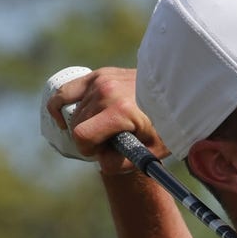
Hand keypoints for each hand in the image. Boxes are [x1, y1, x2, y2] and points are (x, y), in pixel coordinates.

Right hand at [42, 67, 168, 174]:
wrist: (177, 96)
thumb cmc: (166, 127)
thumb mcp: (151, 151)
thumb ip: (122, 163)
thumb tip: (99, 160)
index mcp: (120, 110)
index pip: (82, 136)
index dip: (89, 150)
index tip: (103, 151)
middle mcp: (106, 91)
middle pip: (76, 125)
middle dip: (89, 138)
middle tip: (112, 140)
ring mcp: (100, 80)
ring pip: (73, 112)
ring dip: (84, 124)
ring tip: (106, 128)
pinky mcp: (98, 74)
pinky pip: (65, 91)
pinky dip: (59, 105)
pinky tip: (62, 119)